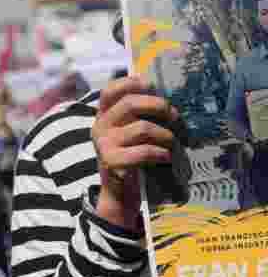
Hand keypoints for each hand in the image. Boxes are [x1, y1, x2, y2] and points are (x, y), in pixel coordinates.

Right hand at [92, 76, 176, 230]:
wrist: (120, 193)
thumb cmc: (133, 159)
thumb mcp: (131, 134)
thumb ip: (141, 116)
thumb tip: (167, 99)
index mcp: (104, 115)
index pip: (111, 90)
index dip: (132, 83)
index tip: (152, 85)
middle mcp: (100, 126)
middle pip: (131, 103)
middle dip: (161, 107)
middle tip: (176, 118)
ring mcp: (104, 143)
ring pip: (143, 127)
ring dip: (167, 135)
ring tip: (174, 145)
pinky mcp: (111, 161)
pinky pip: (144, 151)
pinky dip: (162, 153)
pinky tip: (166, 158)